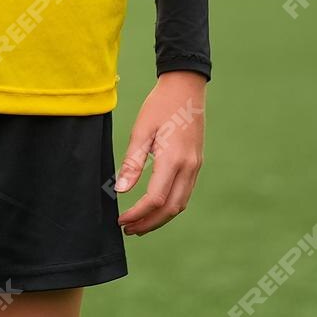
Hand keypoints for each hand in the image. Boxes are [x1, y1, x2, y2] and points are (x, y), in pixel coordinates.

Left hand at [115, 71, 205, 234]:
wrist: (186, 88)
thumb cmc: (160, 105)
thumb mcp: (141, 130)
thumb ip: (132, 161)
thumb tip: (120, 189)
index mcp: (174, 159)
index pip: (156, 198)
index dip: (138, 214)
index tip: (121, 220)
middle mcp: (189, 167)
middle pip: (171, 209)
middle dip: (149, 223)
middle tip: (128, 229)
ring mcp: (195, 167)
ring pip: (180, 204)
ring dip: (160, 218)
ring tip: (139, 224)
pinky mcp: (196, 164)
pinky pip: (184, 193)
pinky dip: (170, 206)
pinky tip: (154, 207)